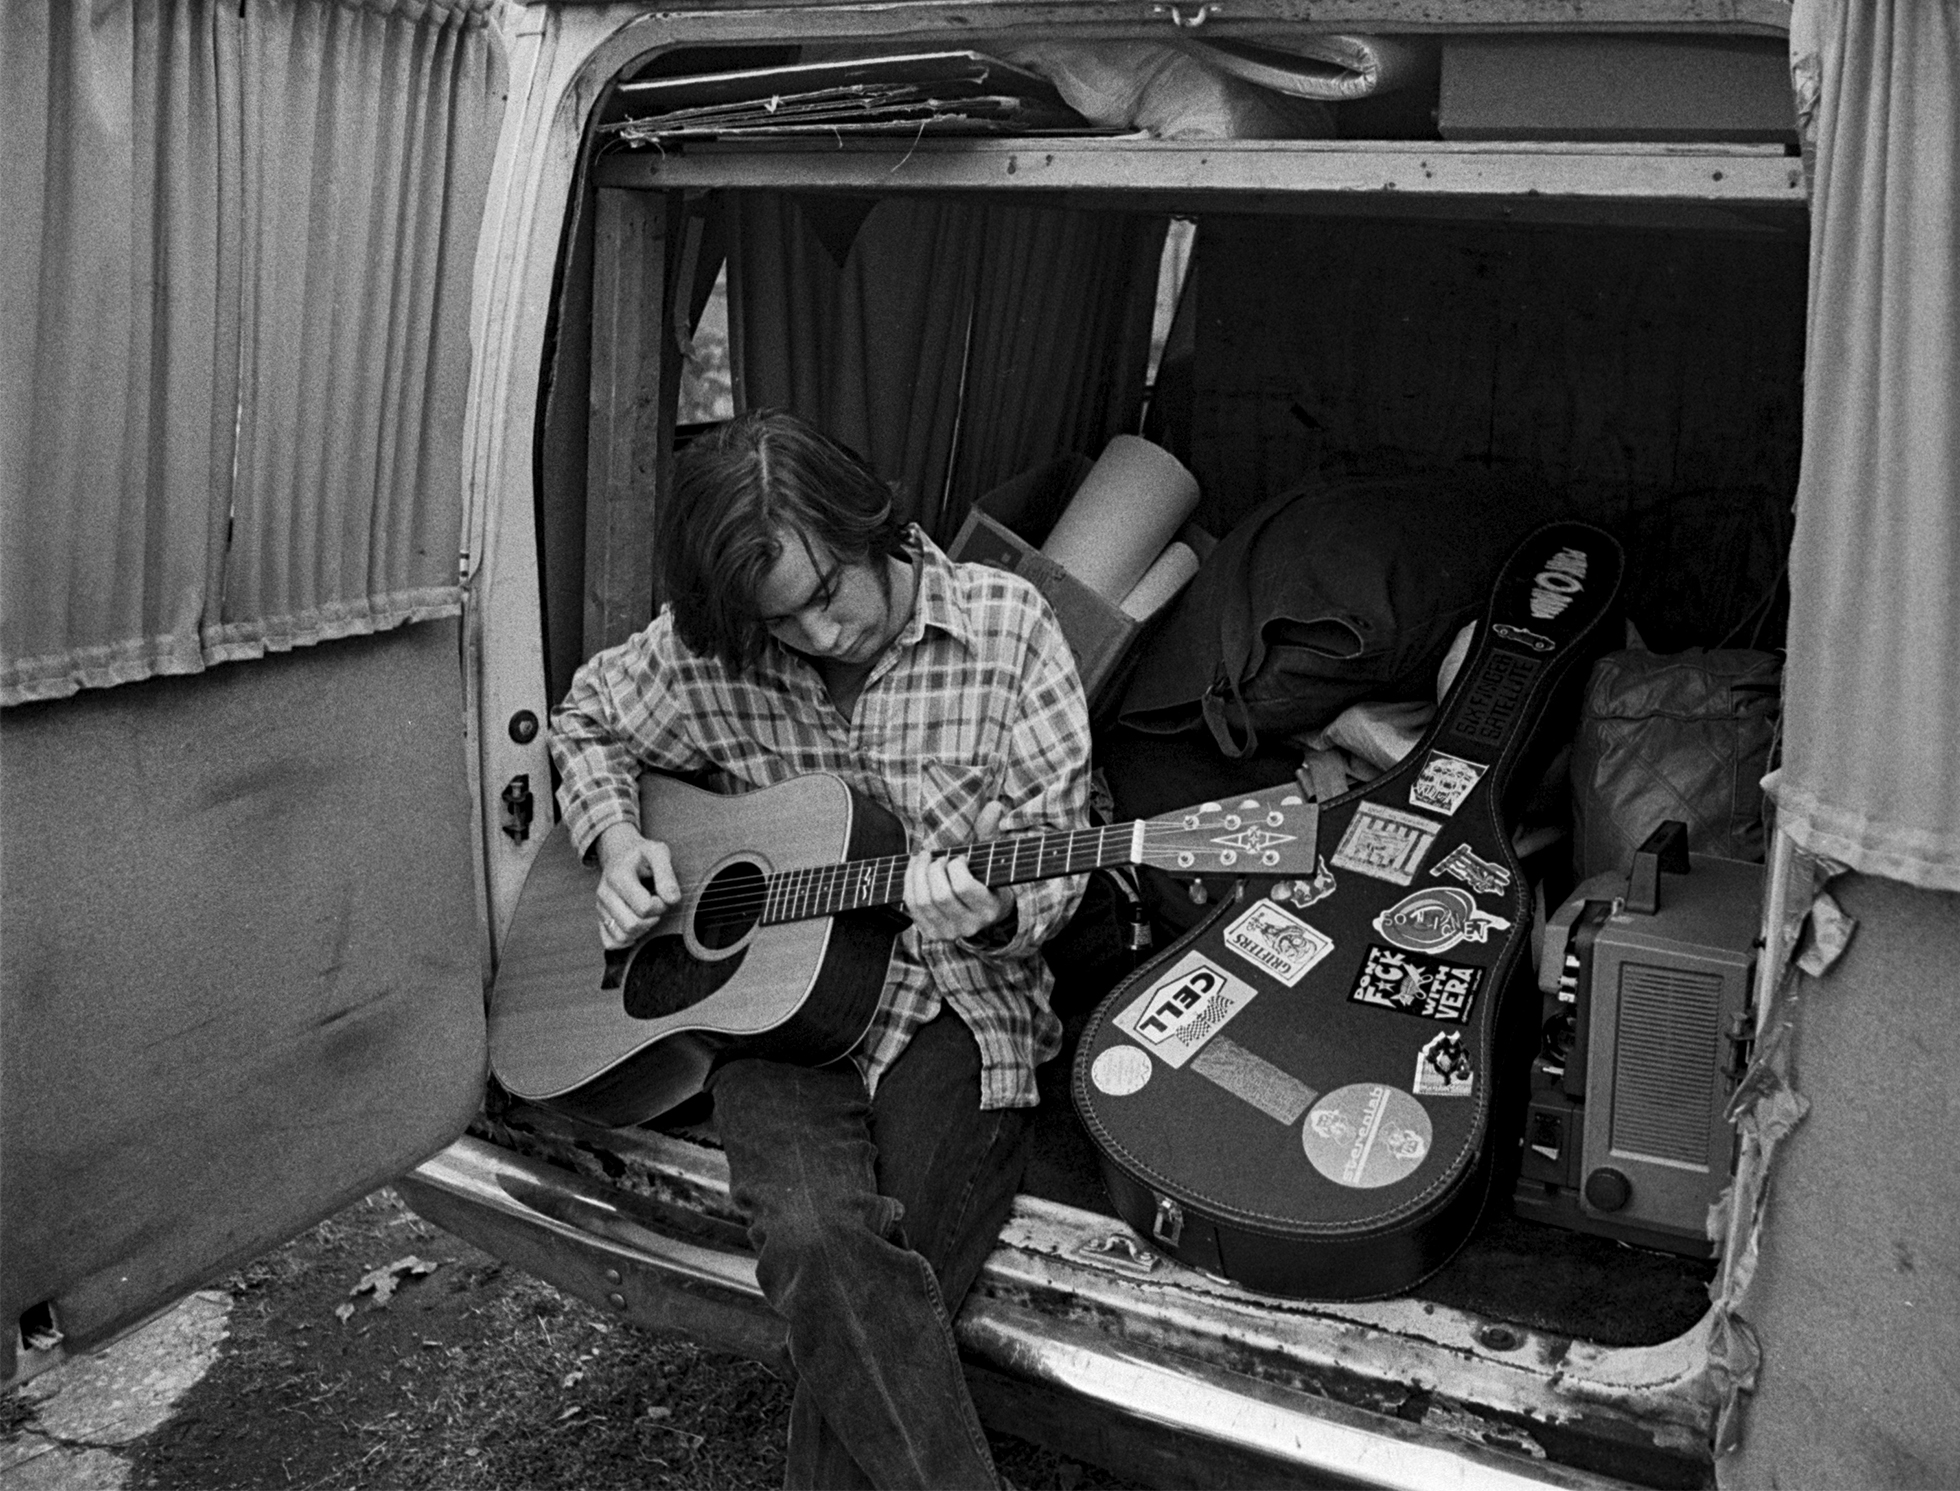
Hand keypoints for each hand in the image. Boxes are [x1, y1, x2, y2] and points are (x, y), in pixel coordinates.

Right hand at [595, 823, 681, 949]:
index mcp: (618, 876)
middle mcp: (604, 893)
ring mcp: (600, 907)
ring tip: (647, 914)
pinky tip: (637, 927)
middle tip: (657, 905)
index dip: (660, 905)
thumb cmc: (642, 854)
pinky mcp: (600, 918)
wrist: (620, 853)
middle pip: (632, 924)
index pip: (644, 907)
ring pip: (622, 936)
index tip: (663, 895)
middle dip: (652, 919)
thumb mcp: (658, 852)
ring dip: (642, 930)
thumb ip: (667, 875)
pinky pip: (610, 942)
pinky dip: (626, 941)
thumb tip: (672, 900)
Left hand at [904, 800, 1015, 943]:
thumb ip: (990, 833)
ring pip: (923, 902)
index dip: (955, 866)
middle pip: (940, 895)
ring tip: (923, 858)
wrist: (982, 913)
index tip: (960, 858)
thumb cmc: (985, 878)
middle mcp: (969, 926)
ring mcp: (949, 932)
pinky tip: (915, 868)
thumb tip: (994, 806)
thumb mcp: (991, 858)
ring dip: (918, 874)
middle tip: (937, 857)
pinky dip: (909, 884)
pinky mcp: (931, 933)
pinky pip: (912, 907)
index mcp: (989, 908)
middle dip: (933, 869)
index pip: (963, 886)